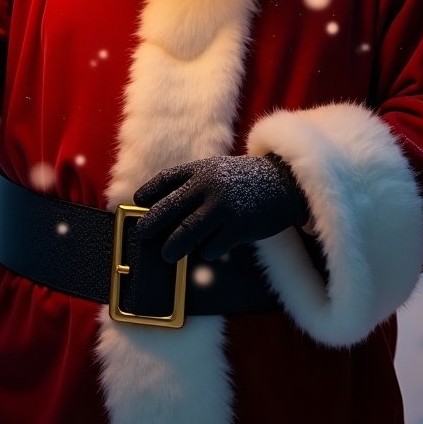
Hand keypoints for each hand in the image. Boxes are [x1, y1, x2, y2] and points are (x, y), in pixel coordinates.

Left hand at [133, 154, 309, 263]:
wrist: (284, 184)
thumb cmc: (246, 180)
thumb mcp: (219, 171)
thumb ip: (195, 185)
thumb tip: (166, 208)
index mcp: (201, 169)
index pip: (167, 179)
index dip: (150, 191)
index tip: (138, 201)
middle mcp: (208, 186)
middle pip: (169, 208)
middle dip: (151, 223)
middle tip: (141, 234)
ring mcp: (222, 207)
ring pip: (186, 232)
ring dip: (173, 246)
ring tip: (167, 254)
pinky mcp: (237, 227)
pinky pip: (212, 247)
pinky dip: (207, 251)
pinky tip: (210, 250)